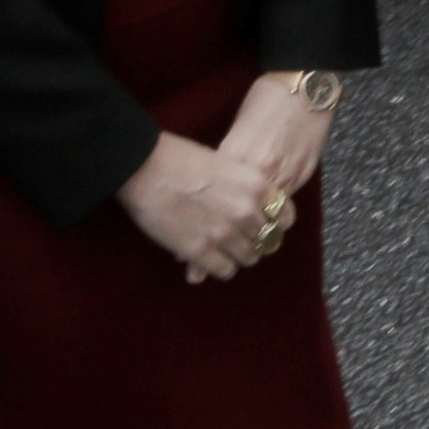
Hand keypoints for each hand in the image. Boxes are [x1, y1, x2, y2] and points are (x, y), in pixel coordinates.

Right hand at [118, 129, 284, 281]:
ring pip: (248, 258)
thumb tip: (251, 207)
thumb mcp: (224, 163)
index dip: (275, 223)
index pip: (284, 217)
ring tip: (221, 246)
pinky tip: (208, 256)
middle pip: (267, 240)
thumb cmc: (179, 158)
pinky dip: (219, 266)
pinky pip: (225, 270)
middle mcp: (246, 212)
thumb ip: (243, 188)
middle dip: (253, 239)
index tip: (263, 224)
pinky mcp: (201, 252)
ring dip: (237, 254)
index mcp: (255, 185)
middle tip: (236, 236)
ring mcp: (225, 234)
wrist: (144, 167)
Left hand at [218, 75, 330, 202]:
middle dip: (238, 205)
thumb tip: (226, 171)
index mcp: (238, 154)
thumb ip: (234, 152)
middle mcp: (261, 170)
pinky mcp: (304, 175)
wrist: (306, 88)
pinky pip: (286, 198)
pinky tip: (271, 194)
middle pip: (244, 203)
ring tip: (252, 205)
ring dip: (259, 208)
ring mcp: (285, 175)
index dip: (217, 193)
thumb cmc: (268, 97)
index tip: (215, 194)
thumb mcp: (240, 123)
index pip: (219, 188)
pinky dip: (277, 199)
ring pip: (267, 208)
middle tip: (233, 206)